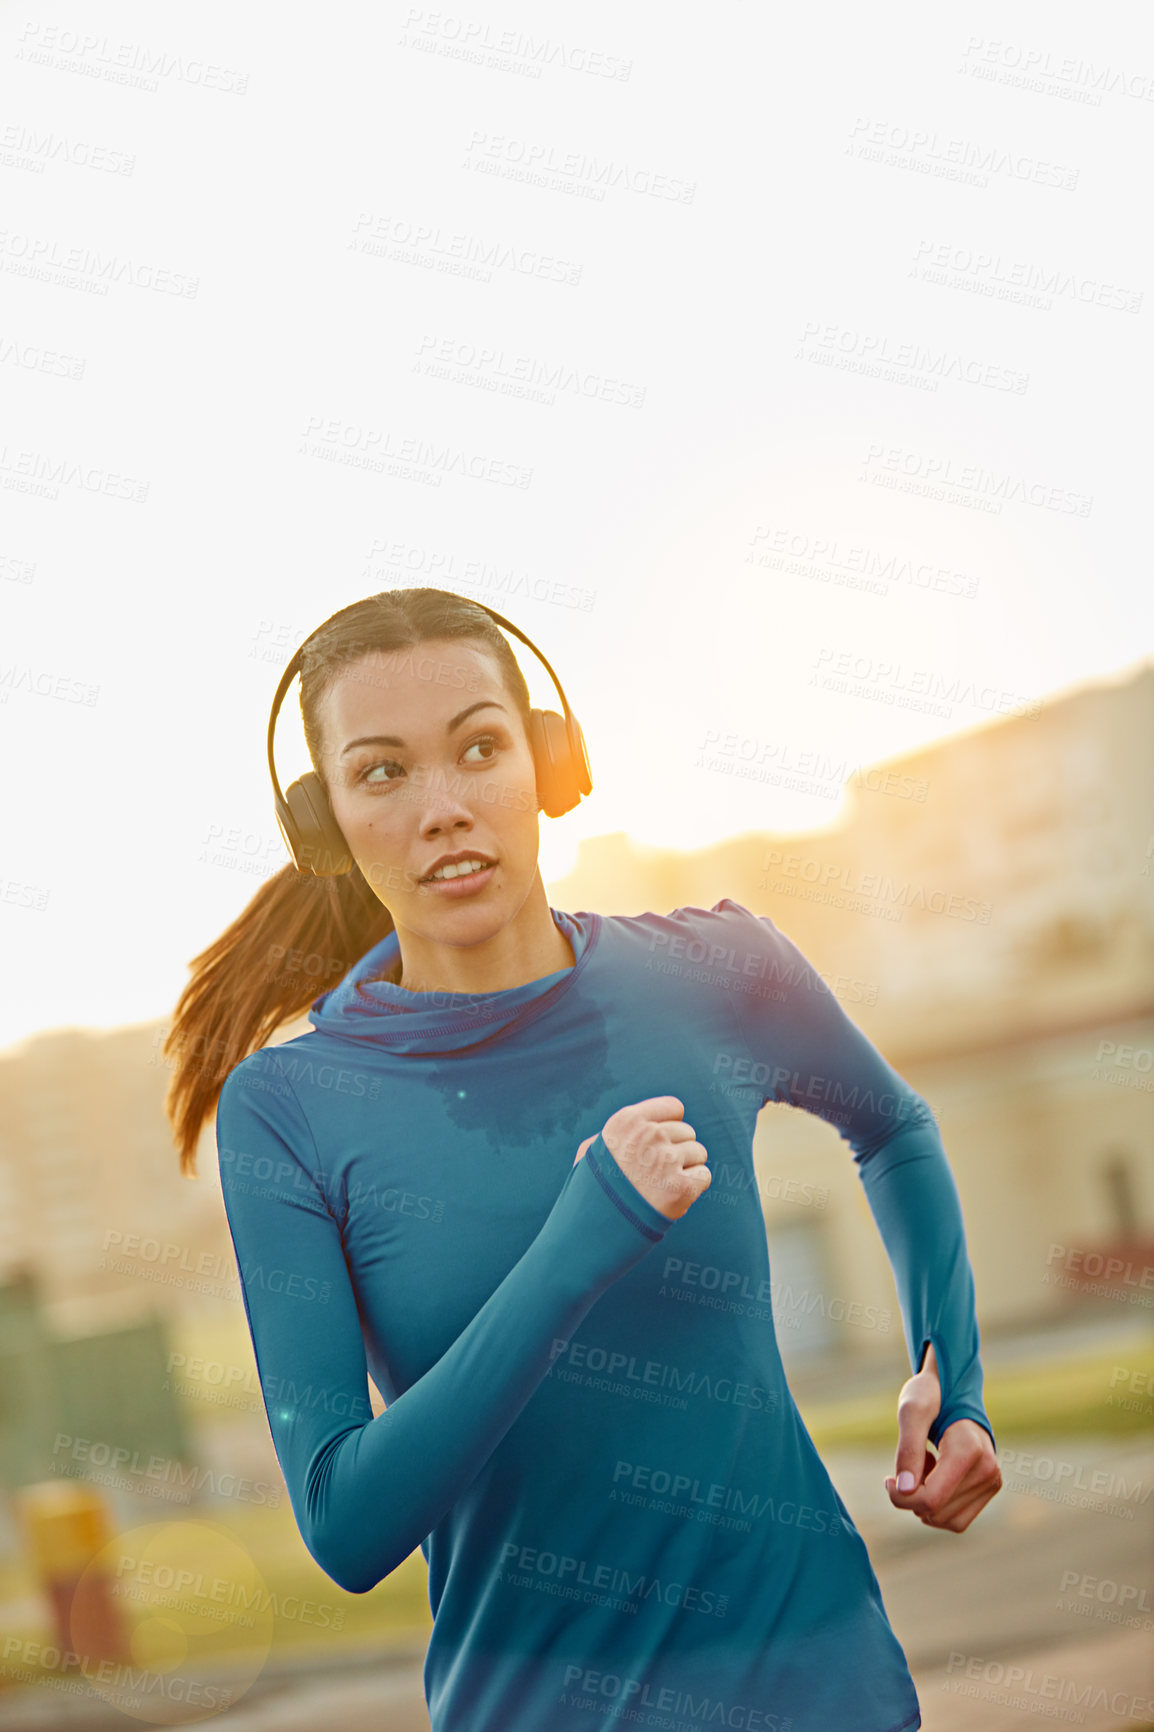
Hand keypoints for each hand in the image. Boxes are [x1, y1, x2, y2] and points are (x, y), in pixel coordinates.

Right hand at [574, 1096, 710, 1220]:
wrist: (593, 1232)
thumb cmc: (591, 1192)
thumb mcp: (590, 1152)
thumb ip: (618, 1133)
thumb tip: (645, 1124)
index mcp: (627, 1121)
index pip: (674, 1108)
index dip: (670, 1127)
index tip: (661, 1144)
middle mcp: (649, 1135)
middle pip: (688, 1132)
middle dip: (678, 1151)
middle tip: (657, 1173)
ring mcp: (666, 1160)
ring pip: (699, 1153)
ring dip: (686, 1170)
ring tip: (662, 1186)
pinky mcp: (681, 1187)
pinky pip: (704, 1176)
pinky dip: (693, 1188)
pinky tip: (673, 1197)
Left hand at [883, 1342, 1001, 1531]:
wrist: (955, 1389)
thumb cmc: (931, 1395)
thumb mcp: (911, 1411)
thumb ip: (908, 1450)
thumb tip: (904, 1490)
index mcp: (969, 1449)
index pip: (930, 1499)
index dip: (901, 1497)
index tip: (888, 1479)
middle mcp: (988, 1469)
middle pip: (936, 1512)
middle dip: (912, 1496)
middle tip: (910, 1463)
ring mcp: (992, 1481)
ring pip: (945, 1520)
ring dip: (925, 1500)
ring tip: (926, 1466)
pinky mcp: (990, 1489)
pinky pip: (956, 1519)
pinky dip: (939, 1505)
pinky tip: (936, 1476)